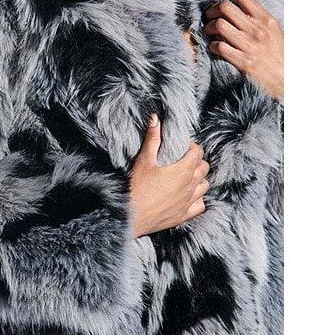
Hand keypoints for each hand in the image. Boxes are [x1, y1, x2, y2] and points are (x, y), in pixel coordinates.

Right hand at [128, 113, 209, 237]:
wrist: (130, 216)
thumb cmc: (136, 187)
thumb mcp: (143, 160)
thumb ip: (152, 138)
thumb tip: (156, 118)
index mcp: (183, 171)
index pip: (198, 153)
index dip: (192, 147)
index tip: (182, 146)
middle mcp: (190, 186)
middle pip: (204, 168)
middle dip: (197, 161)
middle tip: (184, 159)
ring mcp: (188, 202)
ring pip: (204, 186)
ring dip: (199, 179)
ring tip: (187, 176)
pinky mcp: (183, 216)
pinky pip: (200, 205)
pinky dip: (197, 199)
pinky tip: (188, 196)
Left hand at [204, 0, 283, 100]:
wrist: (285, 79)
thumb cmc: (276, 54)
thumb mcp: (273, 31)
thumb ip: (258, 17)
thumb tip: (235, 5)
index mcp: (266, 19)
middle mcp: (257, 30)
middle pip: (225, 8)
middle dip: (211, 10)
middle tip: (208, 16)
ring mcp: (250, 45)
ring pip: (219, 25)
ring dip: (209, 27)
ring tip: (210, 32)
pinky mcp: (243, 61)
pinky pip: (219, 47)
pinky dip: (212, 45)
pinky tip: (214, 47)